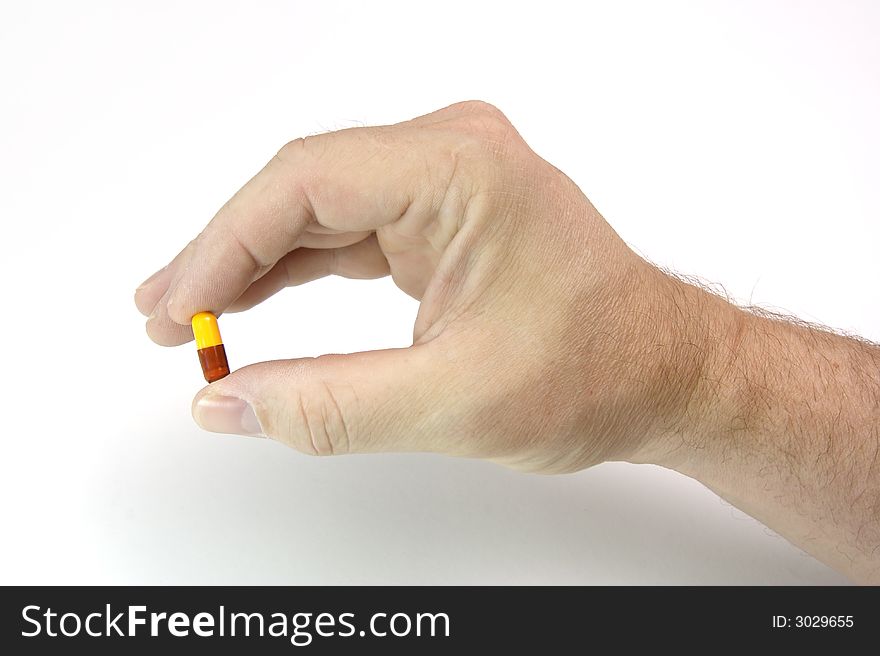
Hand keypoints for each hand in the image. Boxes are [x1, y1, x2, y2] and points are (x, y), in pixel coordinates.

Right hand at [134, 101, 717, 472]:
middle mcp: (452, 156)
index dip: (222, 247)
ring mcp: (449, 180)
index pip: (305, 185)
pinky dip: (298, 267)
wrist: (665, 372)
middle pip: (301, 190)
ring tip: (189, 313)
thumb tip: (226, 401)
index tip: (175, 308)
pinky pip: (350, 230)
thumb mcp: (455, 402)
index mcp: (462, 170)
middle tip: (163, 314)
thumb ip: (329, 405)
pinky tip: (252, 299)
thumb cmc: (599, 371)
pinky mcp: (445, 213)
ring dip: (253, 261)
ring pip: (319, 209)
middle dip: (226, 254)